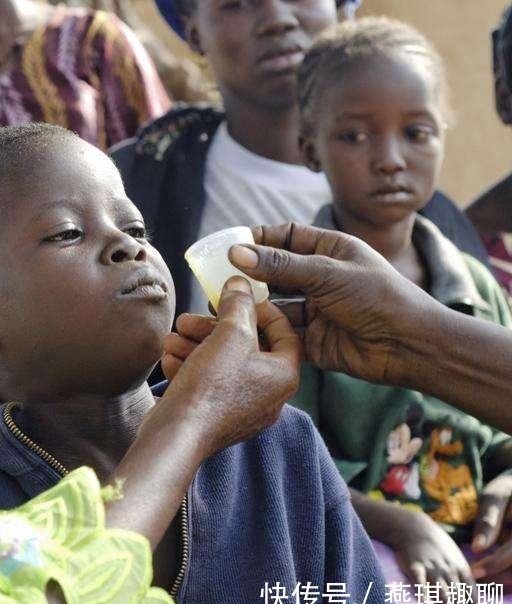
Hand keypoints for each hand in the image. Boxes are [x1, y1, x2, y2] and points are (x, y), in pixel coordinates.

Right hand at [107, 277, 300, 545]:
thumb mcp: (228, 335)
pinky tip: (170, 360)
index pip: (286, 334)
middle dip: (213, 329)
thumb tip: (240, 284)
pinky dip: (191, 368)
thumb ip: (238, 305)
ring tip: (172, 338)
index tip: (240, 299)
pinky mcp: (218, 419)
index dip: (263, 312)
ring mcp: (243, 411)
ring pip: (223, 365)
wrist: (177, 436)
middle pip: (246, 349)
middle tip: (190, 318)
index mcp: (284, 377)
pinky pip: (210, 385)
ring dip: (195, 346)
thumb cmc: (211, 387)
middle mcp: (270, 396)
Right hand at [227, 223, 441, 385]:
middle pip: (275, 272)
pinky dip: (263, 331)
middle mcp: (321, 278)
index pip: (286, 237)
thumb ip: (280, 265)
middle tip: (215, 277)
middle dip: (248, 275)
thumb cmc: (378, 298)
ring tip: (222, 306)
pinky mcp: (313, 339)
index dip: (257, 239)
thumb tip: (236, 252)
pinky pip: (281, 332)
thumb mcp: (326, 274)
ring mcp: (316, 308)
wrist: (409, 346)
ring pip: (274, 304)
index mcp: (330, 250)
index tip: (228, 244)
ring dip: (252, 305)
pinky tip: (240, 330)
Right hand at [388, 508, 476, 603]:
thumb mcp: (455, 558)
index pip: (471, 595)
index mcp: (461, 569)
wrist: (413, 527)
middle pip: (458, 598)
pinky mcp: (414, 566)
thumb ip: (463, 576)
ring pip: (441, 593)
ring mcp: (431, 568)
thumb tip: (471, 598)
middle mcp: (448, 571)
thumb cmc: (435, 545)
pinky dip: (422, 591)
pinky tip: (424, 602)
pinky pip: (419, 580)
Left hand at [469, 471, 511, 578]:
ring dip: (504, 579)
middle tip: (472, 579)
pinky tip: (493, 574)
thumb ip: (488, 520)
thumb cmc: (509, 488)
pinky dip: (509, 574)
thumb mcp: (495, 496)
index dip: (494, 564)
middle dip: (497, 577)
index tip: (472, 571)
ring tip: (480, 579)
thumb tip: (477, 548)